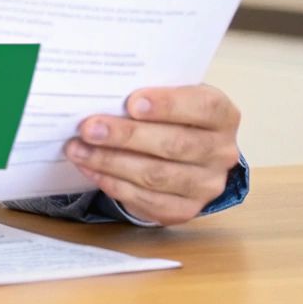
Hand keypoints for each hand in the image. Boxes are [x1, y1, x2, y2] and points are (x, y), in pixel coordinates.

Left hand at [64, 84, 240, 225]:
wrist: (186, 152)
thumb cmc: (173, 116)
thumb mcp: (172, 95)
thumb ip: (150, 93)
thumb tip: (106, 93)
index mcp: (223, 115)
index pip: (203, 107)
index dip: (168, 105)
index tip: (131, 102)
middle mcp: (221, 153)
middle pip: (174, 145)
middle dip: (126, 136)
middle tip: (89, 128)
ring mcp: (205, 186)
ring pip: (156, 176)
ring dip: (111, 162)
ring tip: (79, 149)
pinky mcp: (184, 210)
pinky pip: (145, 200)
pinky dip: (113, 183)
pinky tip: (90, 169)